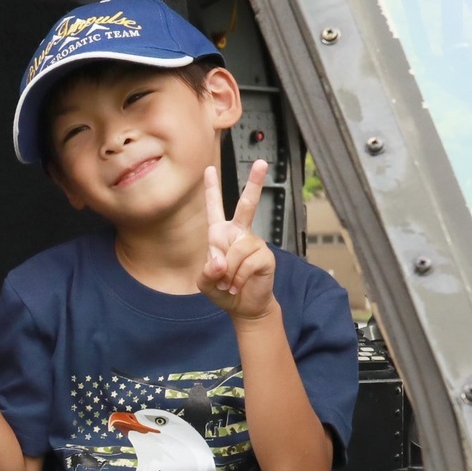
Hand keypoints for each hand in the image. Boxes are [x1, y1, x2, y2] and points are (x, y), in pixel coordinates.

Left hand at [198, 160, 274, 319]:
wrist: (244, 307)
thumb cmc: (224, 291)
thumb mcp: (205, 282)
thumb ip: (207, 271)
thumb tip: (221, 261)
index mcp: (221, 234)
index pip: (215, 208)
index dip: (211, 189)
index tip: (208, 169)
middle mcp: (239, 234)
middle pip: (247, 205)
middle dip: (255, 183)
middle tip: (262, 163)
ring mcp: (254, 244)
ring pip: (236, 250)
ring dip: (228, 272)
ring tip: (229, 284)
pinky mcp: (265, 256)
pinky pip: (246, 263)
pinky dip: (238, 278)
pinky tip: (238, 285)